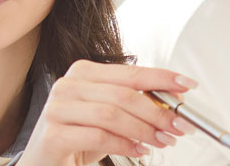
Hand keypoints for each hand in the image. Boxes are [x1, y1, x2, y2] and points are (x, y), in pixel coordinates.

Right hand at [17, 60, 194, 165]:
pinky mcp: (53, 134)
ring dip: (144, 130)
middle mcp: (68, 85)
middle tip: (179, 126)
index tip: (187, 86)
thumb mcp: (109, 118)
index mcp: (83, 74)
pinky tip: (138, 151)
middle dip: (158, 112)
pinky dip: (124, 145)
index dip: (162, 78)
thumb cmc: (76, 139)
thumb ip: (133, 106)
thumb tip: (172, 104)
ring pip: (112, 114)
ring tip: (162, 141)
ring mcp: (57, 109)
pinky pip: (98, 136)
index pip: (130, 72)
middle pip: (124, 94)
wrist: (43, 164)